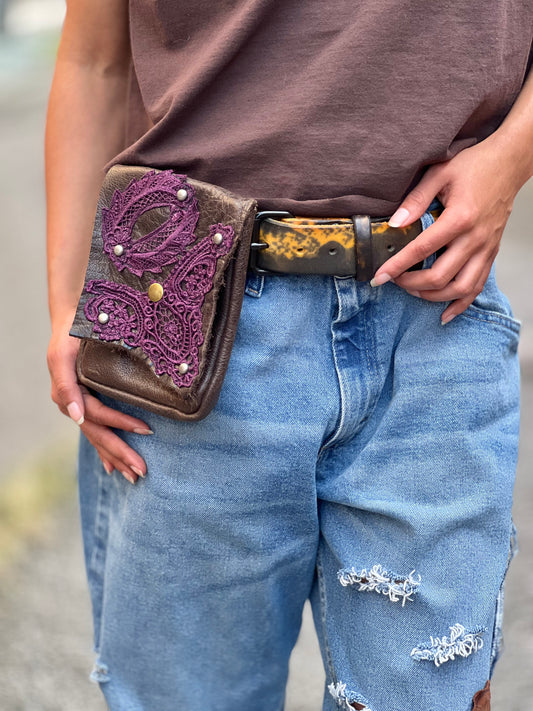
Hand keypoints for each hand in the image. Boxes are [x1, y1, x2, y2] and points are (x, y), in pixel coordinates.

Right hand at [47, 322, 151, 483]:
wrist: (70, 320)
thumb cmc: (69, 336)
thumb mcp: (63, 357)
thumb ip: (66, 387)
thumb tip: (76, 418)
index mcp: (69, 396)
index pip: (99, 415)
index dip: (121, 423)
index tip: (147, 430)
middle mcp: (73, 405)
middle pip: (99, 435)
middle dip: (120, 454)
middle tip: (141, 471)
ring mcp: (79, 407)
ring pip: (98, 437)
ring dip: (115, 457)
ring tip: (133, 476)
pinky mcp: (86, 404)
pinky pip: (96, 432)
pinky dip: (104, 450)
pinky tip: (112, 466)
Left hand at [371, 136, 521, 322]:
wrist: (509, 164)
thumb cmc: (474, 166)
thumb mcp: (439, 173)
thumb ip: (415, 200)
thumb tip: (394, 224)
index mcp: (460, 218)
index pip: (421, 250)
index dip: (397, 267)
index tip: (379, 277)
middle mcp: (475, 238)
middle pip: (440, 277)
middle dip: (411, 284)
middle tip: (394, 280)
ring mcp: (485, 249)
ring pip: (461, 288)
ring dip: (433, 296)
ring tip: (413, 291)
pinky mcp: (491, 253)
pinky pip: (477, 286)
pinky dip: (460, 303)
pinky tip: (445, 313)